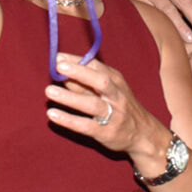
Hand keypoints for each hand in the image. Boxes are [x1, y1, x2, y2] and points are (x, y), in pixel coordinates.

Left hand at [45, 57, 167, 173]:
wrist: (142, 134)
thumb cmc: (120, 106)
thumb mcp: (110, 90)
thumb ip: (87, 81)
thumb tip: (62, 71)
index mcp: (116, 81)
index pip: (96, 66)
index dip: (77, 61)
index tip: (58, 57)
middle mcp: (116, 96)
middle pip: (100, 81)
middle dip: (79, 73)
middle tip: (59, 67)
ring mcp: (113, 115)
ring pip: (91, 104)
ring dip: (70, 97)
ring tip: (49, 91)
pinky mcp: (106, 132)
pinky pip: (86, 126)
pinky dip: (69, 120)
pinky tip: (53, 114)